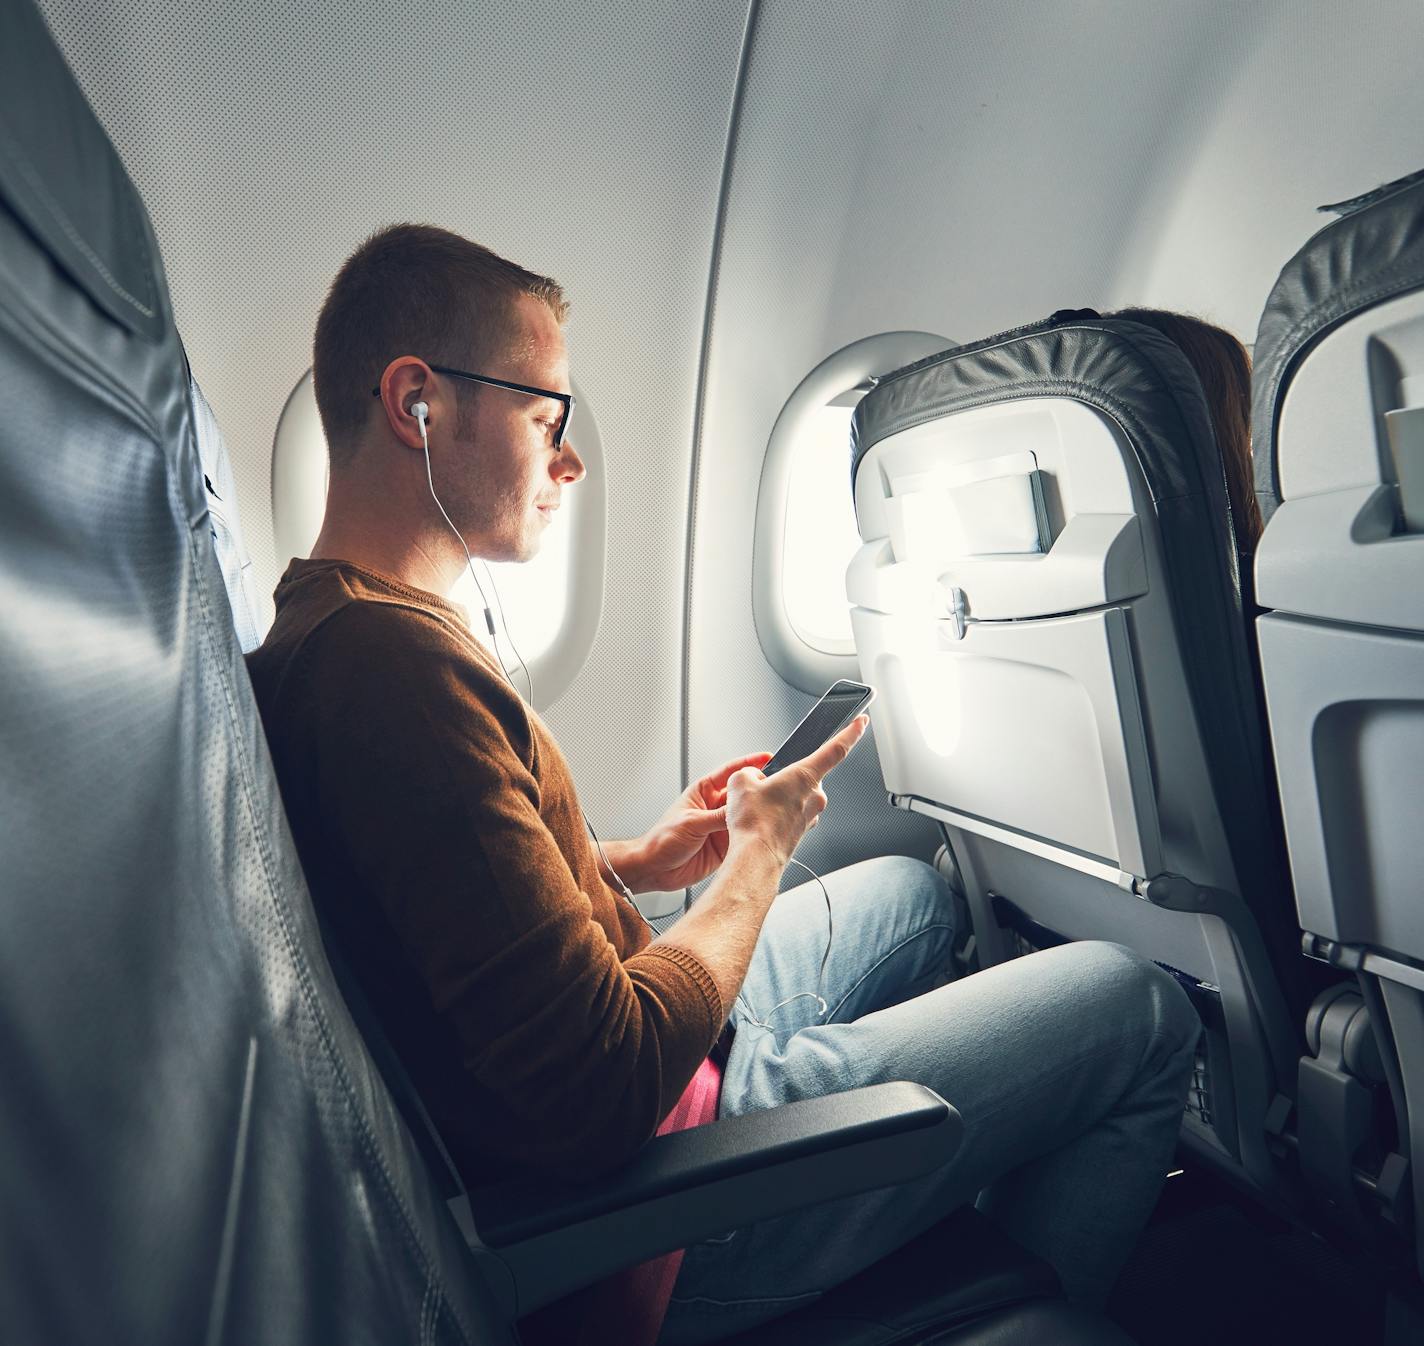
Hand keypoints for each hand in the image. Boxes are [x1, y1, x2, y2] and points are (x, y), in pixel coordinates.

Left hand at [633, 751, 773, 890]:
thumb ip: (718, 816)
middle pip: (742, 795)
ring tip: (771, 815)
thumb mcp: (692, 822)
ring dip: (757, 817)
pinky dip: (753, 837)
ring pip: (746, 817)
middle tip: (774, 791)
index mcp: (703, 793)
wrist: (655, 869)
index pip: (729, 773)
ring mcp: (721, 827)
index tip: (767, 757)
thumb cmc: (661, 840)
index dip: (748, 764)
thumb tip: (740, 809)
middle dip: (758, 792)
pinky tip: (760, 836)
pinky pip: (744, 838)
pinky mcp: (725, 846)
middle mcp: (714, 808)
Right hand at [725, 715, 868, 867]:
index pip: (836, 748)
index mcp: (805, 776)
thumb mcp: (740, 782)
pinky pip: (791, 813)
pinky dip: (777, 814)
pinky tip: (761, 821)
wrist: (756, 858)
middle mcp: (815, 796)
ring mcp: (811, 816)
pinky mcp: (803, 830)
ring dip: (779, 797)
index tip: (862, 723)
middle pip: (803, 775)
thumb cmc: (754, 824)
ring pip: (796, 796)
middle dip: (784, 777)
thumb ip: (750, 772)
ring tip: (757, 809)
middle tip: (762, 787)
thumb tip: (754, 779)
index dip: (851, 733)